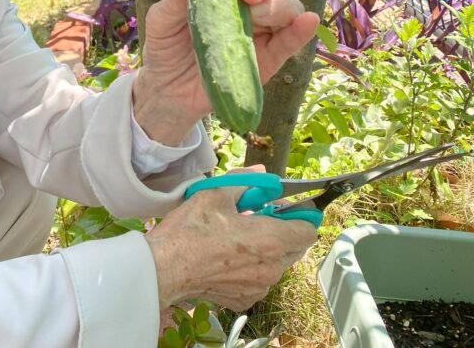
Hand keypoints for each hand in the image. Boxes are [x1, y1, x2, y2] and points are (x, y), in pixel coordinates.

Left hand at [132, 0, 319, 144]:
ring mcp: (260, 32)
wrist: (167, 91)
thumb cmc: (165, 47)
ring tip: (258, 11)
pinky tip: (307, 21)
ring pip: (283, 10)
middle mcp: (245, 6)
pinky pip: (290, 42)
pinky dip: (301, 31)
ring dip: (277, 6)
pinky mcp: (268, 59)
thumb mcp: (160, 21)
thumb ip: (172, 1)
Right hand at [144, 166, 316, 309]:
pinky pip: (258, 282)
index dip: (299, 216)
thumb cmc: (191, 229)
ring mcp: (259, 288)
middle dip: (282, 233)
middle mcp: (272, 268)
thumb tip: (261, 172)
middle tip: (255, 220)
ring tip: (236, 241)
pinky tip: (226, 260)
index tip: (281, 209)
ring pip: (275, 266)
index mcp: (270, 239)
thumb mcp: (215, 193)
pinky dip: (249, 270)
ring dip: (265, 252)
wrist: (165, 267)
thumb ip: (245, 181)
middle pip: (294, 248)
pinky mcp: (244, 300)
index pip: (308, 230)